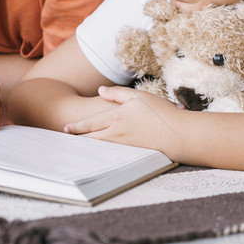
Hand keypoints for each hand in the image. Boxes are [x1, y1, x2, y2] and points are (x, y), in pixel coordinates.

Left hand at [64, 86, 180, 151]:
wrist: (179, 135)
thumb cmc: (160, 113)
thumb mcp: (138, 96)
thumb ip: (117, 93)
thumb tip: (100, 90)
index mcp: (115, 118)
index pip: (89, 124)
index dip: (76, 127)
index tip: (65, 129)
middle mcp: (116, 134)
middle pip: (91, 139)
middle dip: (78, 140)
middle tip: (67, 141)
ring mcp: (125, 146)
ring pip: (100, 147)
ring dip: (88, 147)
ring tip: (79, 147)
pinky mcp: (133, 153)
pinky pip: (112, 153)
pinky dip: (102, 153)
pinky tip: (101, 153)